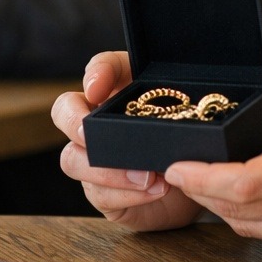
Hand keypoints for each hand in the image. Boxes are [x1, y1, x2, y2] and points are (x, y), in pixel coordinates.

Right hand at [53, 50, 203, 231]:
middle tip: (89, 135)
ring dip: (106, 169)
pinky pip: (99, 194)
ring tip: (146, 176)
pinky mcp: (103, 193)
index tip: (98, 88)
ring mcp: (94, 159)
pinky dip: (127, 194)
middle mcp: (99, 121)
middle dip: (73, 121)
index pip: (101, 67)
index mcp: (123, 90)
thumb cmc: (191, 138)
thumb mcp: (192, 112)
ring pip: (72, 159)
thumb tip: (189, 106)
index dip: (96, 72)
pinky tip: (155, 190)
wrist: (198, 183)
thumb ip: (185, 101)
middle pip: (64, 110)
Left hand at [162, 79, 261, 261]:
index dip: (202, 177)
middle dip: (198, 191)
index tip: (177, 163)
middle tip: (177, 168)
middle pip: (236, 210)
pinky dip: (248, 217)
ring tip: (200, 180)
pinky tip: (240, 196)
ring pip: (251, 227)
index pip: (244, 183)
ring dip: (219, 207)